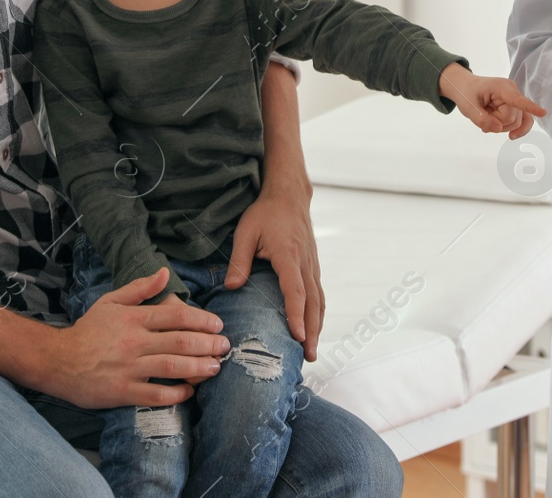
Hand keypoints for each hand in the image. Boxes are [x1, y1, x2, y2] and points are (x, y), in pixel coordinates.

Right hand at [38, 268, 230, 408]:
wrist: (57, 360)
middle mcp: (134, 342)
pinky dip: (175, 394)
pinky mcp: (122, 391)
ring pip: (171, 366)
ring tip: (216, 367)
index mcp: (133, 318)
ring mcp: (128, 368)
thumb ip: (140, 288)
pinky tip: (189, 392)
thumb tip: (165, 272)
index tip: (218, 325)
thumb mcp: (111, 302)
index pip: (175, 316)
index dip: (201, 320)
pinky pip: (154, 394)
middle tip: (225, 347)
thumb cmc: (88, 330)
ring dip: (198, 367)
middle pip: (179, 341)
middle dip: (207, 344)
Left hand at [225, 184, 325, 362]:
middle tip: (308, 356)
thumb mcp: (246, 232)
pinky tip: (313, 329)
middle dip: (312, 331)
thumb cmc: (266, 212)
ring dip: (318, 327)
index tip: (297, 336)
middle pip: (313, 302)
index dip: (296, 314)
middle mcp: (305, 263)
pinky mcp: (313, 266)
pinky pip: (318, 294)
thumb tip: (231, 287)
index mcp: (288, 255)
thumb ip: (239, 260)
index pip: (295, 289)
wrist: (290, 195)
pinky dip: (318, 315)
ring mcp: (313, 265)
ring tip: (311, 351)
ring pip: (319, 301)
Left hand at [438, 62, 548, 139]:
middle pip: (513, 119)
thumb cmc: (467, 94)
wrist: (467, 88)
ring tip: (487, 118)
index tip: (543, 113)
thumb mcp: (468, 107)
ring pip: (517, 123)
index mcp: (501, 87)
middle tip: (482, 116)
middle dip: (498, 124)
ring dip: (501, 126)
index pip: (517, 100)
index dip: (530, 107)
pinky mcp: (517, 107)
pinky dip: (513, 129)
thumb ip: (481, 119)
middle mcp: (513, 91)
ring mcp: (516, 99)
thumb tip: (499, 129)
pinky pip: (522, 122)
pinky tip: (509, 134)